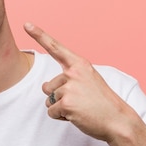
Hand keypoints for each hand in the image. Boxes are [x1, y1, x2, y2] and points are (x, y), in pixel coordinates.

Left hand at [24, 23, 136, 142]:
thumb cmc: (102, 103)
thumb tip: (44, 87)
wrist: (118, 120)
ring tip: (81, 108)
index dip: (39, 35)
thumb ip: (67, 79)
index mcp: (80, 64)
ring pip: (49, 100)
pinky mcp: (66, 103)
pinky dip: (61, 117)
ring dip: (61, 108)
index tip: (27, 24)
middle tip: (81, 102)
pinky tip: (78, 116)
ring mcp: (69, 87)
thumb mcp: (88, 82)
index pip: (56, 48)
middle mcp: (74, 72)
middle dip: (58, 98)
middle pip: (48, 86)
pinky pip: (52, 111)